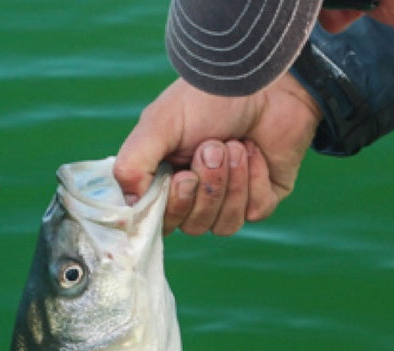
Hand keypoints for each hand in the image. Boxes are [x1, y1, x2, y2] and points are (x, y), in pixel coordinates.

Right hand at [114, 76, 322, 235]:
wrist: (263, 82)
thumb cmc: (207, 99)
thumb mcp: (158, 124)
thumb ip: (133, 164)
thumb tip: (129, 204)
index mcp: (167, 179)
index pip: (162, 222)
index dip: (173, 208)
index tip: (182, 177)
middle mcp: (198, 194)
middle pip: (194, 226)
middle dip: (207, 186)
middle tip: (213, 146)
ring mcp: (232, 198)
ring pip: (225, 224)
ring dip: (231, 183)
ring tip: (235, 144)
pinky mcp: (264, 196)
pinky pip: (256, 211)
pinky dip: (255, 179)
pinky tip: (255, 151)